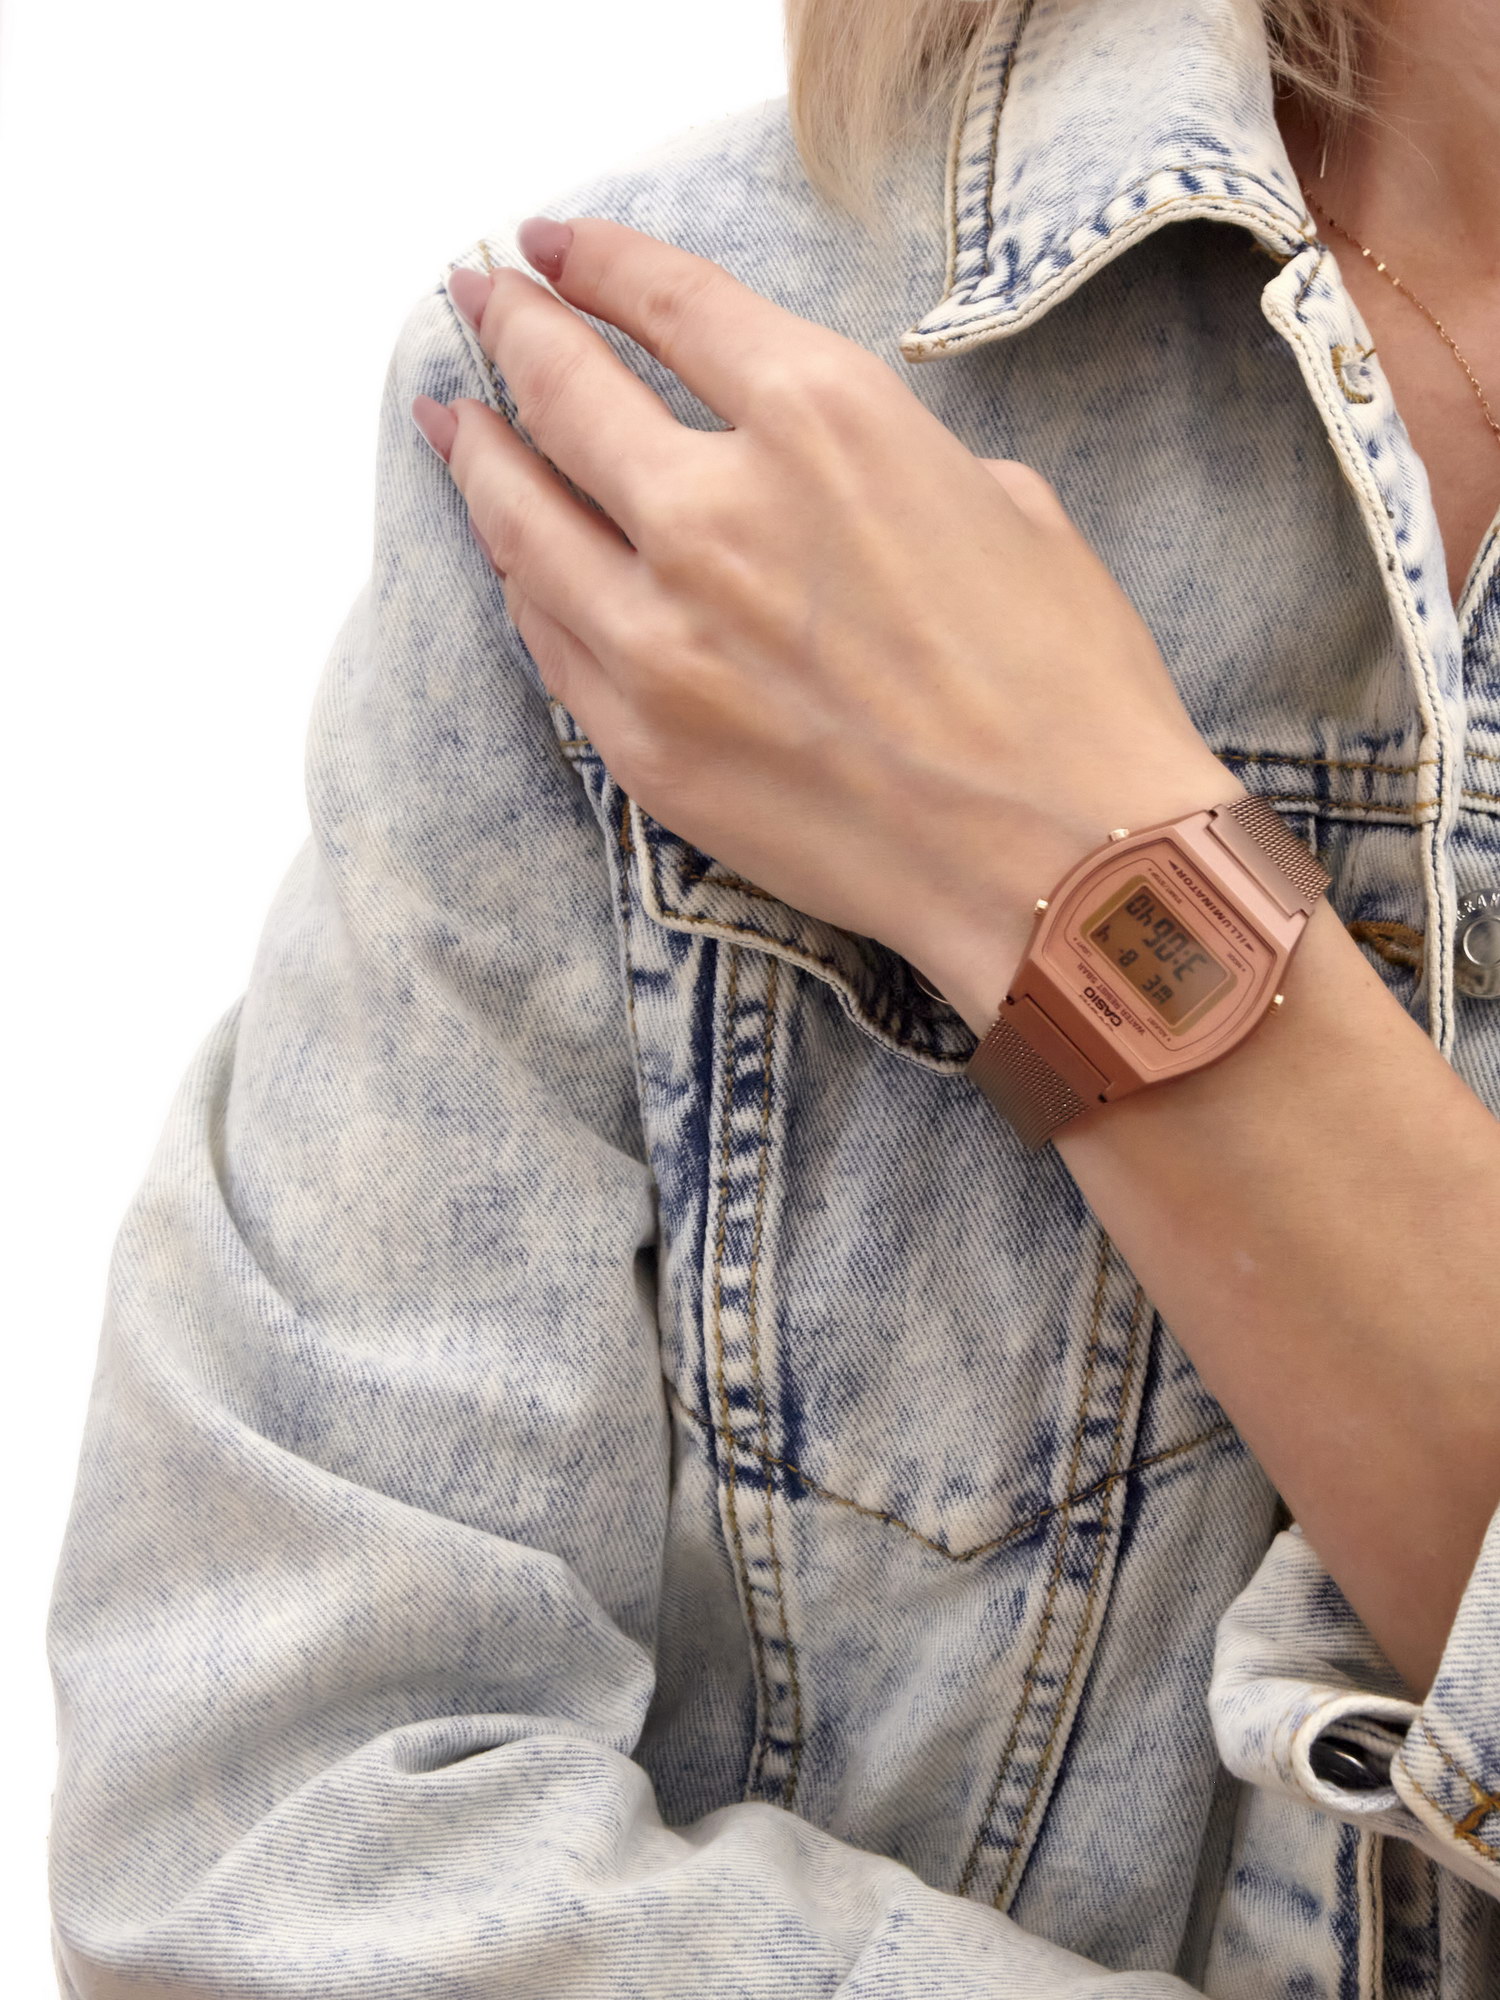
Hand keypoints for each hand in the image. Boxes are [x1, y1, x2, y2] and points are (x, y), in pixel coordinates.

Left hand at [414, 216, 1239, 1033]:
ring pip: (520, 521)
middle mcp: (717, 512)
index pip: (668, 303)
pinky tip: (515, 560)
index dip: (595, 262)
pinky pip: (548, 639)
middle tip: (480, 302)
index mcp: (824, 420)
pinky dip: (524, 582)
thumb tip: (822, 473)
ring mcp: (660, 636)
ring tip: (454, 425)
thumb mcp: (1002, 506)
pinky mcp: (640, 743)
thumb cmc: (1064, 686)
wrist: (1059, 863)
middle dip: (510, 330)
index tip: (550, 248)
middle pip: (564, 393)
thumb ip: (884, 464)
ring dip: (479, 458)